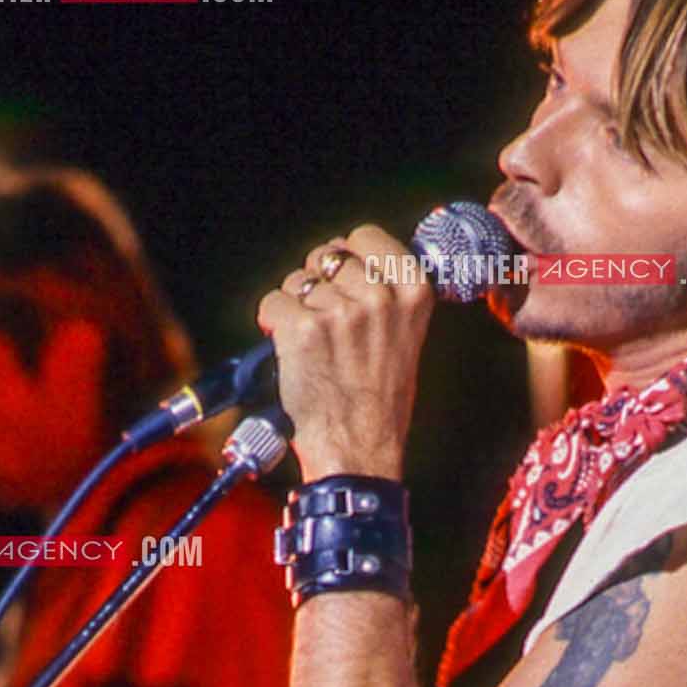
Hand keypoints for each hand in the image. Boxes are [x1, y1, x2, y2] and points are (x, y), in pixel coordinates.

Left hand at [257, 226, 434, 482]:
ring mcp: (340, 313)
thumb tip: (350, 254)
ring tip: (315, 346)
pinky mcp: (303, 330)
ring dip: (296, 307)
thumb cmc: (380, 401)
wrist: (360, 450)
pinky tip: (293, 352)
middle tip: (327, 324)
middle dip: (318, 283)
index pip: (365, 236)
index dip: (347, 256)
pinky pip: (273, 304)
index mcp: (413, 292)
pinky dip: (273, 326)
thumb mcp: (405, 336)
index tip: (345, 281)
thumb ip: (387, 292)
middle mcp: (379, 296)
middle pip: (327, 255)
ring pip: (297, 281)